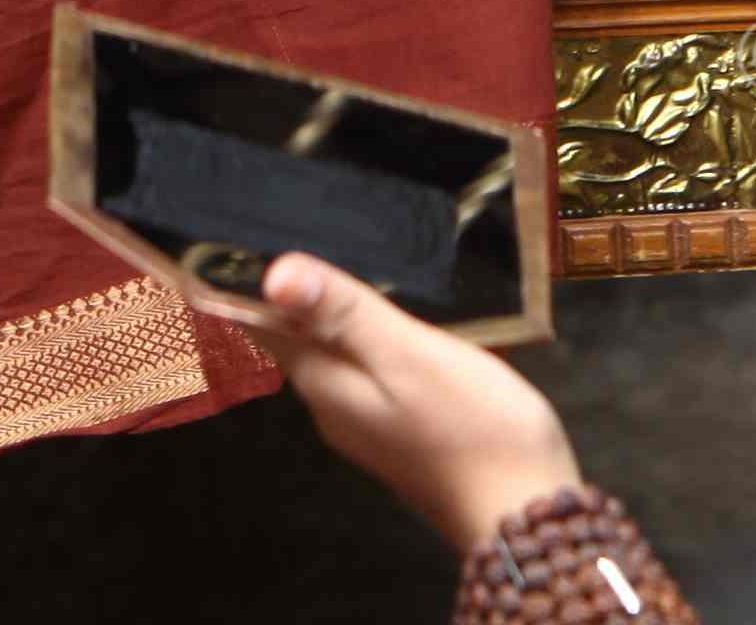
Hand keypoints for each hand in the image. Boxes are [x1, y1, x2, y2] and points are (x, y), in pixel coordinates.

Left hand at [234, 253, 584, 555]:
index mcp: (325, 383)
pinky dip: (371, 341)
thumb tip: (274, 275)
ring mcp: (368, 425)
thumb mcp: (409, 356)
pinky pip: (370, 373)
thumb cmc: (476, 433)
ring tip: (340, 266)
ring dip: (333, 314)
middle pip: (295, 336)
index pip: (260, 324)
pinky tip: (394, 323)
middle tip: (288, 236)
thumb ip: (344, 313)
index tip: (230, 239)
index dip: (243, 280)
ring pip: (334, 354)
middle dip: (290, 292)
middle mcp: (334, 407)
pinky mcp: (403, 432)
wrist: (526, 518)